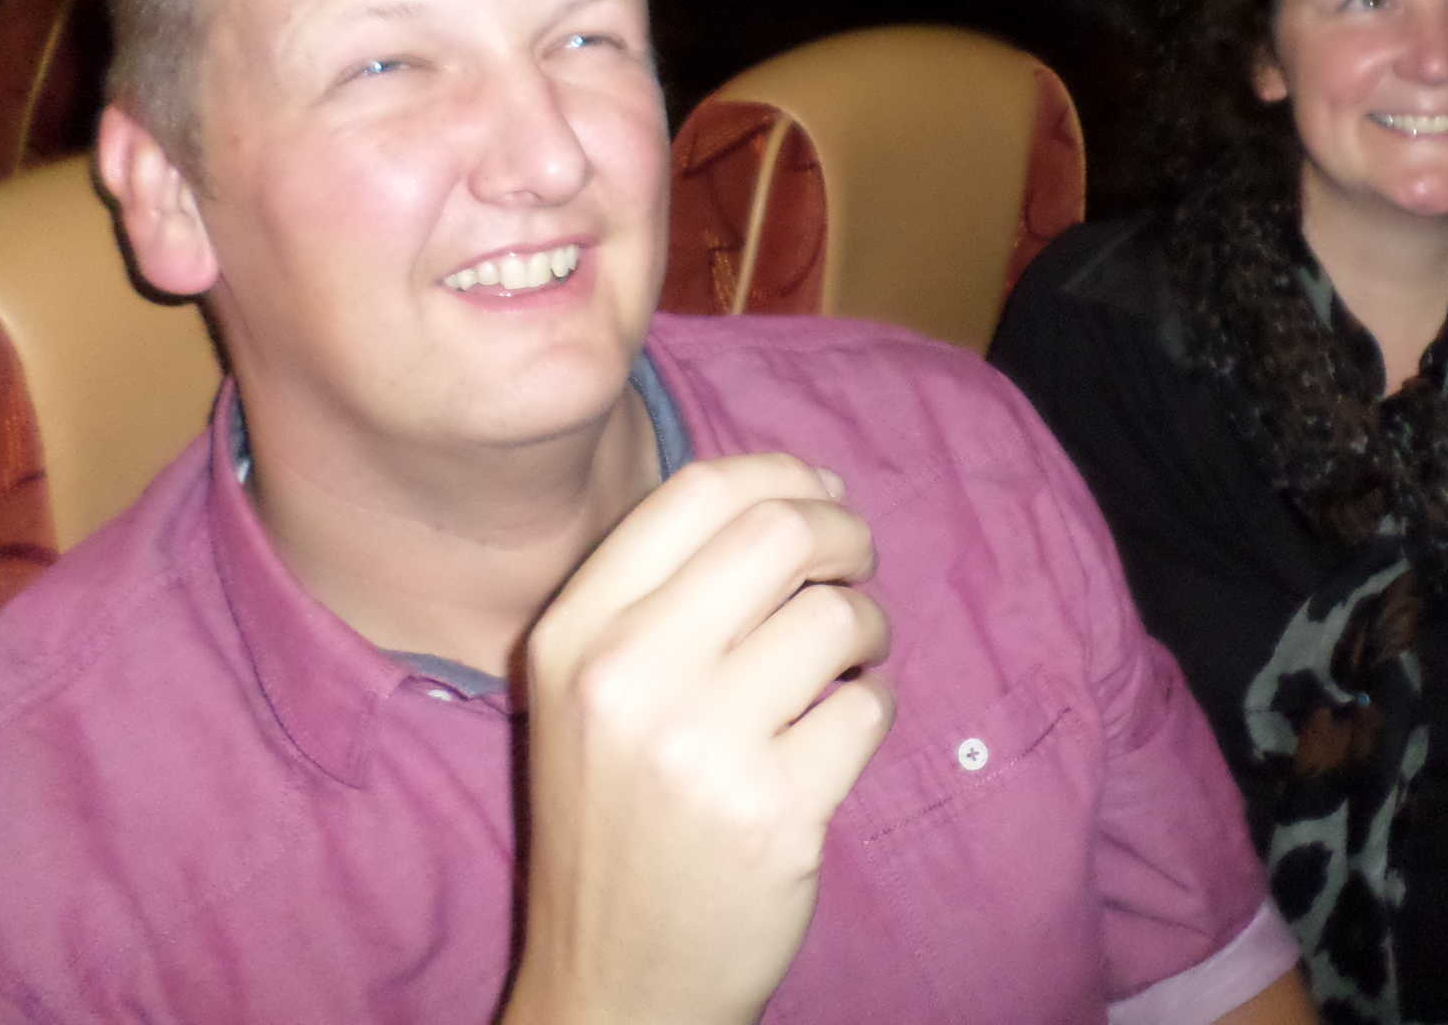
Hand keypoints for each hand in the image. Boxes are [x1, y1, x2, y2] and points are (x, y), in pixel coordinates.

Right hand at [503, 454, 894, 1024]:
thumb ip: (664, 590)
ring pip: (838, 617)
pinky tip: (842, 731)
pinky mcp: (776, 813)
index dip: (783, 474)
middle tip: (857, 567)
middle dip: (845, 536)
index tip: (822, 497)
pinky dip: (875, 706)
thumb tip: (799, 492)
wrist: (614, 983)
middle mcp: (626, 678)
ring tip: (850, 660)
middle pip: (780, 532)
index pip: (698, 490)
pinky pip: (868, 708)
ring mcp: (702, 748)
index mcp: (573, 635)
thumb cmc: (616, 816)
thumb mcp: (588, 691)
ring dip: (868, 626)